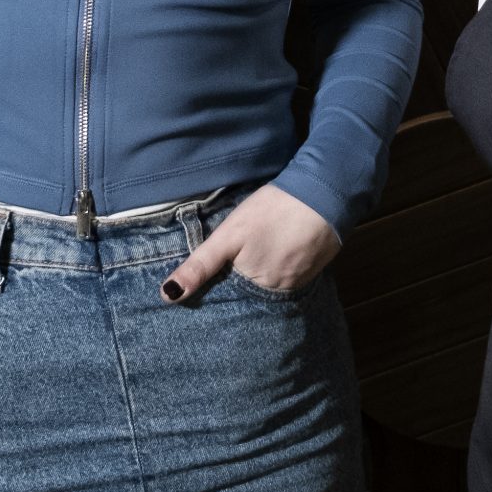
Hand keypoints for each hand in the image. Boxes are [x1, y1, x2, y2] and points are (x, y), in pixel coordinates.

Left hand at [161, 185, 339, 304]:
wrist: (324, 195)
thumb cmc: (272, 211)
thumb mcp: (229, 235)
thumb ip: (201, 265)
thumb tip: (168, 295)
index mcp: (253, 286)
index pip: (227, 297)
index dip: (216, 287)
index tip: (210, 276)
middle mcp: (276, 293)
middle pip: (249, 292)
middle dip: (238, 281)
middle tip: (238, 255)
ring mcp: (297, 283)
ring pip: (268, 284)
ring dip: (260, 273)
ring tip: (257, 251)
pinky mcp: (312, 271)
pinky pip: (287, 275)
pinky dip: (279, 266)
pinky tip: (276, 249)